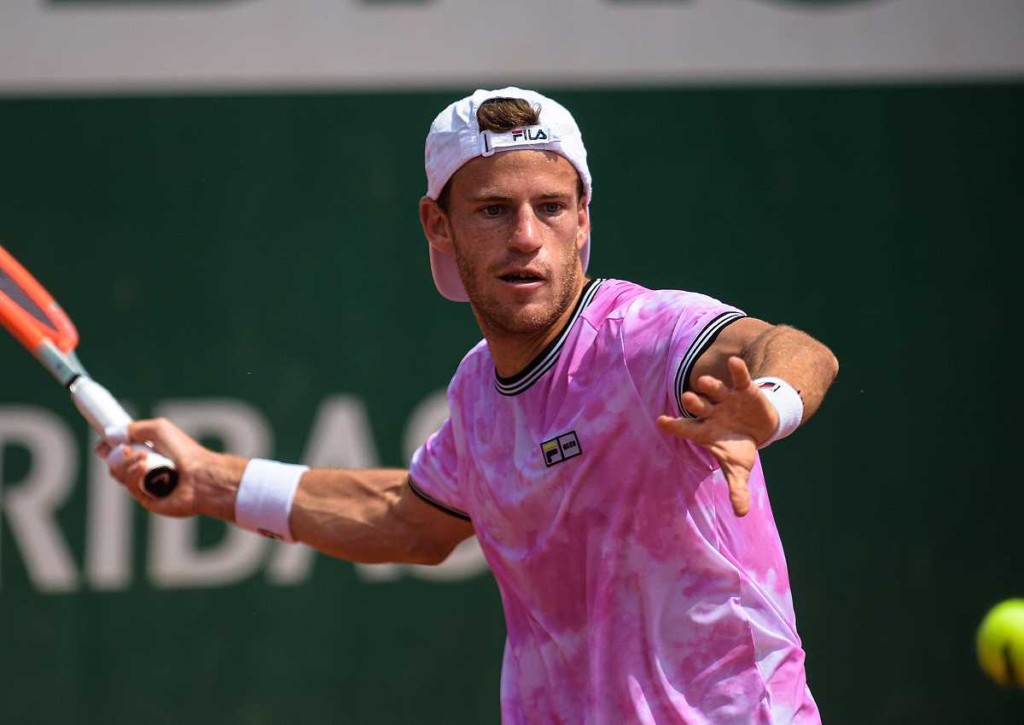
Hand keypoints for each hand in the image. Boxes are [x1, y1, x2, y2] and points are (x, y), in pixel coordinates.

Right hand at [95, 418, 241, 519]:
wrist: (201, 476)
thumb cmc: (185, 451)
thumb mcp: (159, 429)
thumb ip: (134, 428)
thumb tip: (109, 434)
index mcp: (149, 452)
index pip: (120, 451)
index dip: (108, 447)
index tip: (102, 444)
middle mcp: (145, 469)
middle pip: (114, 463)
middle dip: (114, 454)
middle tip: (126, 448)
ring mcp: (145, 485)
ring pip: (118, 474)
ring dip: (126, 463)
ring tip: (143, 457)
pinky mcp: (146, 499)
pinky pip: (129, 486)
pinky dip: (133, 474)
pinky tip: (143, 467)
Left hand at [656, 356, 777, 516]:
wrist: (760, 428)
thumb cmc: (740, 448)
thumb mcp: (739, 469)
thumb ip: (737, 488)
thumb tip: (741, 514)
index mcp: (705, 431)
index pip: (685, 428)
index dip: (674, 425)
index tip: (661, 420)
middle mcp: (711, 412)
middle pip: (698, 406)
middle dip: (694, 403)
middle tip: (688, 399)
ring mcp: (726, 399)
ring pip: (714, 390)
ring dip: (710, 386)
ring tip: (705, 382)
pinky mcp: (744, 389)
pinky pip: (739, 378)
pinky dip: (737, 371)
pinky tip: (735, 363)